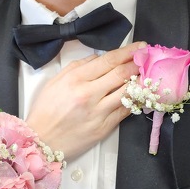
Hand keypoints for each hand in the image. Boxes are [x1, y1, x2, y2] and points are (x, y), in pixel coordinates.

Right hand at [26, 41, 144, 159]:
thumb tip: (99, 58)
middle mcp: (88, 94)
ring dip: (140, 82)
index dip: (127, 52)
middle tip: (147, 57)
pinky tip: (140, 95)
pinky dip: (134, 101)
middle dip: (138, 63)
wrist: (41, 141)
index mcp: (75, 80)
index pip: (108, 61)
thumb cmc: (46, 111)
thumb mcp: (55, 81)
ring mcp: (98, 112)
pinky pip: (124, 111)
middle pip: (121, 74)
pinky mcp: (104, 128)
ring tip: (147, 75)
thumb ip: (78, 66)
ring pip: (127, 93)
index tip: (139, 47)